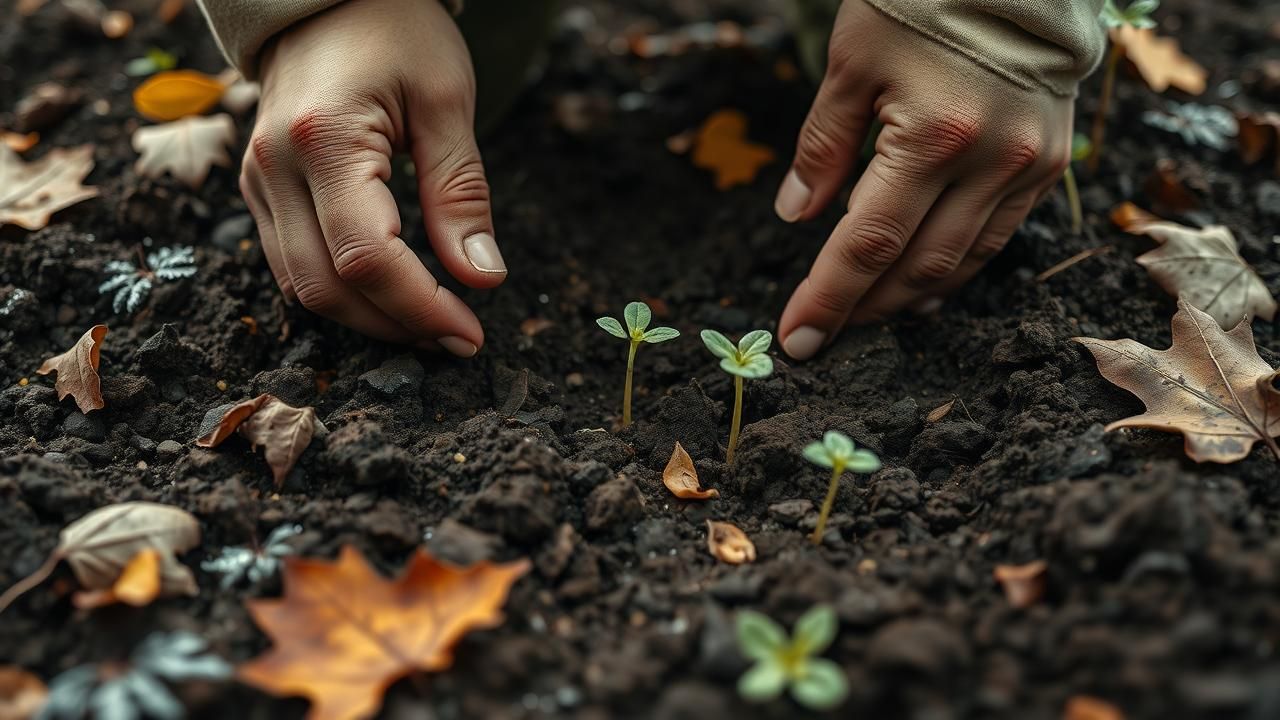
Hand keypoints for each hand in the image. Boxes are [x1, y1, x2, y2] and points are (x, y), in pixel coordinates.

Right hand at [241, 0, 502, 356]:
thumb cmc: (396, 29)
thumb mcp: (446, 101)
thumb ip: (461, 194)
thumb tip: (482, 279)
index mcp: (324, 139)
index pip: (367, 258)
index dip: (420, 308)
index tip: (470, 332)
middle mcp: (275, 167)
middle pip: (327, 288)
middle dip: (396, 326)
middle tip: (458, 338)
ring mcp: (258, 181)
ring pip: (302, 288)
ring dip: (368, 320)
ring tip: (431, 324)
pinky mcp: (261, 189)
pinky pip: (292, 265)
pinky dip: (342, 293)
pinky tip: (392, 296)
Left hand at [775, 0, 1071, 359]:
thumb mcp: (851, 62)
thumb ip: (824, 146)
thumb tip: (797, 215)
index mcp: (932, 136)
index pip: (867, 243)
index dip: (829, 297)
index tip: (797, 339)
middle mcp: (990, 161)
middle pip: (917, 266)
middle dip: (865, 307)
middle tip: (825, 333)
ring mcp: (1028, 165)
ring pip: (963, 261)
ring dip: (910, 296)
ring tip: (869, 315)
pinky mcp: (1049, 162)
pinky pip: (997, 235)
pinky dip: (956, 266)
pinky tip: (925, 284)